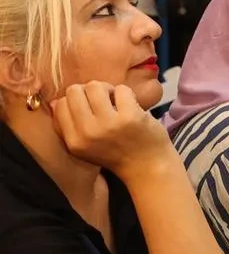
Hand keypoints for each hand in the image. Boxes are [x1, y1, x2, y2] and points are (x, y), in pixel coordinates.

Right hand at [49, 82, 176, 182]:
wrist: (147, 167)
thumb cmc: (117, 153)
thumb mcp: (85, 147)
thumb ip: (69, 126)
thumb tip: (56, 101)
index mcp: (74, 141)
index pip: (60, 105)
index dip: (75, 100)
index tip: (90, 106)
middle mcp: (87, 133)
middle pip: (75, 91)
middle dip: (89, 91)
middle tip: (104, 101)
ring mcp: (108, 124)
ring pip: (95, 86)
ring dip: (108, 89)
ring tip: (117, 102)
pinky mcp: (129, 117)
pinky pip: (121, 89)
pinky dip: (128, 94)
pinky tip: (132, 105)